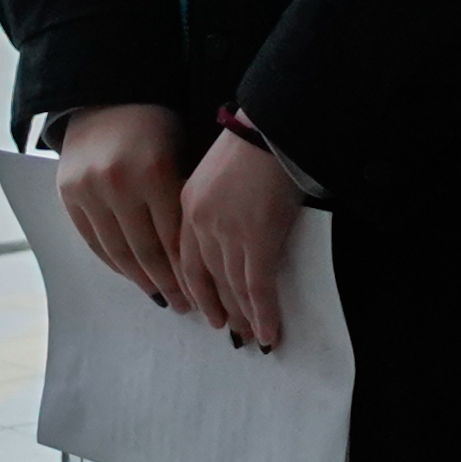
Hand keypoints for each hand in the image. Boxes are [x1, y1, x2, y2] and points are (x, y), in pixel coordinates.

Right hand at [56, 104, 191, 312]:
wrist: (107, 94)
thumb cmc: (158, 123)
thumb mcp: (181, 151)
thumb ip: (185, 196)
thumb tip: (202, 251)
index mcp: (154, 171)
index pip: (172, 236)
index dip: (187, 269)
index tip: (203, 293)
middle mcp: (118, 184)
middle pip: (145, 249)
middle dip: (167, 282)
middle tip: (185, 305)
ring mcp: (89, 191)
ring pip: (117, 250)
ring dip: (139, 279)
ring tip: (159, 297)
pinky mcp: (68, 194)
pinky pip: (92, 240)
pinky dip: (112, 262)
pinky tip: (130, 275)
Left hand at [177, 128, 300, 349]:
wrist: (273, 123)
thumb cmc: (255, 137)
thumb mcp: (221, 168)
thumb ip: (219, 197)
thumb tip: (236, 219)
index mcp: (188, 203)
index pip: (186, 258)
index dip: (195, 288)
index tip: (203, 307)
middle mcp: (200, 224)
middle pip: (208, 279)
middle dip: (220, 308)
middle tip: (229, 332)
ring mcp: (227, 234)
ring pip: (232, 287)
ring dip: (244, 317)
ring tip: (251, 338)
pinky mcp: (256, 239)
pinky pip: (258, 287)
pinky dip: (263, 313)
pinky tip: (268, 333)